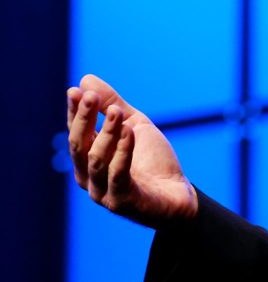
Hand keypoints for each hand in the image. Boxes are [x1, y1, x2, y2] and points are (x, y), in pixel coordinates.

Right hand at [66, 74, 198, 226]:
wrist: (178, 196)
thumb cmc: (153, 161)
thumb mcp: (134, 126)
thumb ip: (112, 106)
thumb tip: (85, 80)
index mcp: (88, 158)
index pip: (76, 132)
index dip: (75, 112)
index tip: (76, 91)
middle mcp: (89, 176)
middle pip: (79, 145)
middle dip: (84, 119)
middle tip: (91, 97)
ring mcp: (102, 191)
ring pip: (96, 159)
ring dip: (106, 133)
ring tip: (118, 113)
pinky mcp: (121, 201)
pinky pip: (118, 174)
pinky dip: (123, 151)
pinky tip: (130, 132)